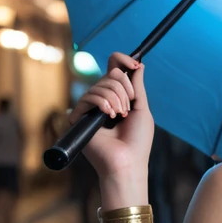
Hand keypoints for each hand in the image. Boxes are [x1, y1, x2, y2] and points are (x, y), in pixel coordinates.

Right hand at [75, 52, 153, 194]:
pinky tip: (109, 116)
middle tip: (128, 108)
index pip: (115, 69)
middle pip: (111, 74)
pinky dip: (102, 103)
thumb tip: (139, 64)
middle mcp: (103, 100)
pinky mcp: (80, 116)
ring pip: (101, 85)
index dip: (123, 60)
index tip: (136, 63)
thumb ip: (138, 87)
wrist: (127, 162)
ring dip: (116, 99)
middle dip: (124, 88)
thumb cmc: (138, 142)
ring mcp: (91, 108)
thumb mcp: (142, 109)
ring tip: (120, 117)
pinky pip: (88, 96)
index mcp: (118, 98)